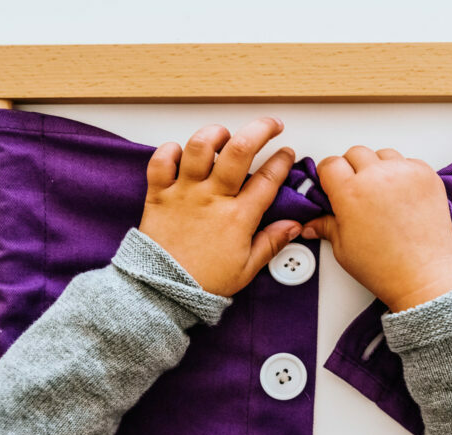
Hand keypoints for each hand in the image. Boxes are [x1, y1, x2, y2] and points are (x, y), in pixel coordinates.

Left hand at [138, 117, 300, 296]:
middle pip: (239, 150)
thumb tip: (293, 226)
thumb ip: (272, 243)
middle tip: (271, 126)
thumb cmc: (203, 282)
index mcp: (238, 218)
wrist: (163, 291)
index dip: (282, 161)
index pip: (268, 179)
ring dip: (215, 134)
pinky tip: (180, 151)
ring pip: (200, 147)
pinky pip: (160, 162)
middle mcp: (212, 199)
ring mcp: (184, 193)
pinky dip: (169, 151)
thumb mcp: (247, 268)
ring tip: (225, 135)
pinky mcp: (159, 195)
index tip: (287, 154)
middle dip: (260, 130)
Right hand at [302, 146, 451, 311]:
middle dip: (351, 168)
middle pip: (355, 153)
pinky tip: (401, 195)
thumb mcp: (344, 249)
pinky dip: (403, 173)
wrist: (424, 275)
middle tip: (356, 191)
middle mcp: (377, 177)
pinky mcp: (427, 176)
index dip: (328, 175)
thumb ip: (327, 227)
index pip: (330, 164)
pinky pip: (409, 162)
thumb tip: (313, 224)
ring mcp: (404, 174)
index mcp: (350, 192)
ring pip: (383, 154)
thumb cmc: (386, 267)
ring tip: (381, 193)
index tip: (332, 185)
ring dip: (377, 167)